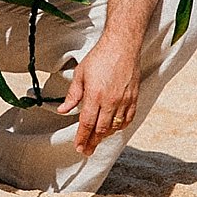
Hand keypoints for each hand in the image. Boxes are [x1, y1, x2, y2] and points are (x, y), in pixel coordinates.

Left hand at [60, 34, 139, 153]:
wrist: (122, 46)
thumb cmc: (100, 57)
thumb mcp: (80, 74)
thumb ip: (72, 95)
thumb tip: (63, 110)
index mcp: (95, 95)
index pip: (87, 123)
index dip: (82, 138)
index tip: (79, 147)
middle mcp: (110, 101)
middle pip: (101, 129)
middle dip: (93, 142)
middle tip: (86, 150)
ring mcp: (124, 101)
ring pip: (115, 126)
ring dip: (105, 136)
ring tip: (97, 140)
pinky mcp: (133, 98)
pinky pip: (128, 119)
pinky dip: (120, 127)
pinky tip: (113, 129)